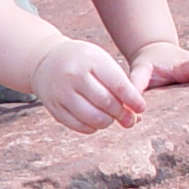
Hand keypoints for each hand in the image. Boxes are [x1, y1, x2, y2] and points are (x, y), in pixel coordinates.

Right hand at [30, 39, 148, 132]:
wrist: (46, 61)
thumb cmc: (83, 62)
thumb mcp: (101, 61)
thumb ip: (119, 83)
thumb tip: (136, 113)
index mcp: (91, 60)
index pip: (118, 85)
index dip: (133, 100)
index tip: (141, 108)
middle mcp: (74, 75)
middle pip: (106, 103)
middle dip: (121, 114)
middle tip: (129, 119)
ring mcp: (61, 92)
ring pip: (93, 118)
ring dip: (107, 122)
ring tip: (111, 118)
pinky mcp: (54, 107)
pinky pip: (78, 125)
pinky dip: (91, 127)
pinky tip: (95, 121)